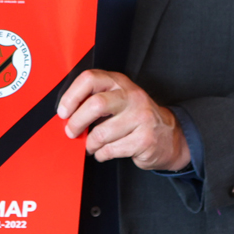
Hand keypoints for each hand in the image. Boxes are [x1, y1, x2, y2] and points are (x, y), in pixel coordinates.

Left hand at [57, 70, 190, 170]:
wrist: (170, 136)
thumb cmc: (135, 117)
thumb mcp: (117, 100)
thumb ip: (94, 99)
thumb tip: (65, 114)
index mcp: (119, 82)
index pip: (90, 78)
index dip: (71, 96)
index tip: (63, 112)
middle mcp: (131, 96)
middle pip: (95, 105)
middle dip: (77, 122)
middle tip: (71, 132)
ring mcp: (141, 117)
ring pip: (101, 133)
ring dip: (90, 144)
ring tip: (92, 145)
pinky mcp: (144, 139)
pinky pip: (111, 150)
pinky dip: (101, 154)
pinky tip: (104, 152)